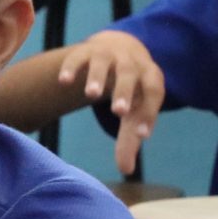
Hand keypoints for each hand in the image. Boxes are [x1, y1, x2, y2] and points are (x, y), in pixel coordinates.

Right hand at [56, 30, 164, 171]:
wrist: (119, 48)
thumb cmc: (130, 90)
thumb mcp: (134, 110)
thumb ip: (130, 138)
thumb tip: (126, 170)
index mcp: (149, 77)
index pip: (154, 93)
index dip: (150, 112)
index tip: (141, 135)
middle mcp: (130, 63)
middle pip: (130, 75)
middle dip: (125, 92)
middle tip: (119, 112)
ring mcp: (107, 55)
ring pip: (103, 64)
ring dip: (97, 78)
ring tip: (90, 95)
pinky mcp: (85, 51)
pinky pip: (77, 56)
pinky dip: (71, 67)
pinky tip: (63, 82)